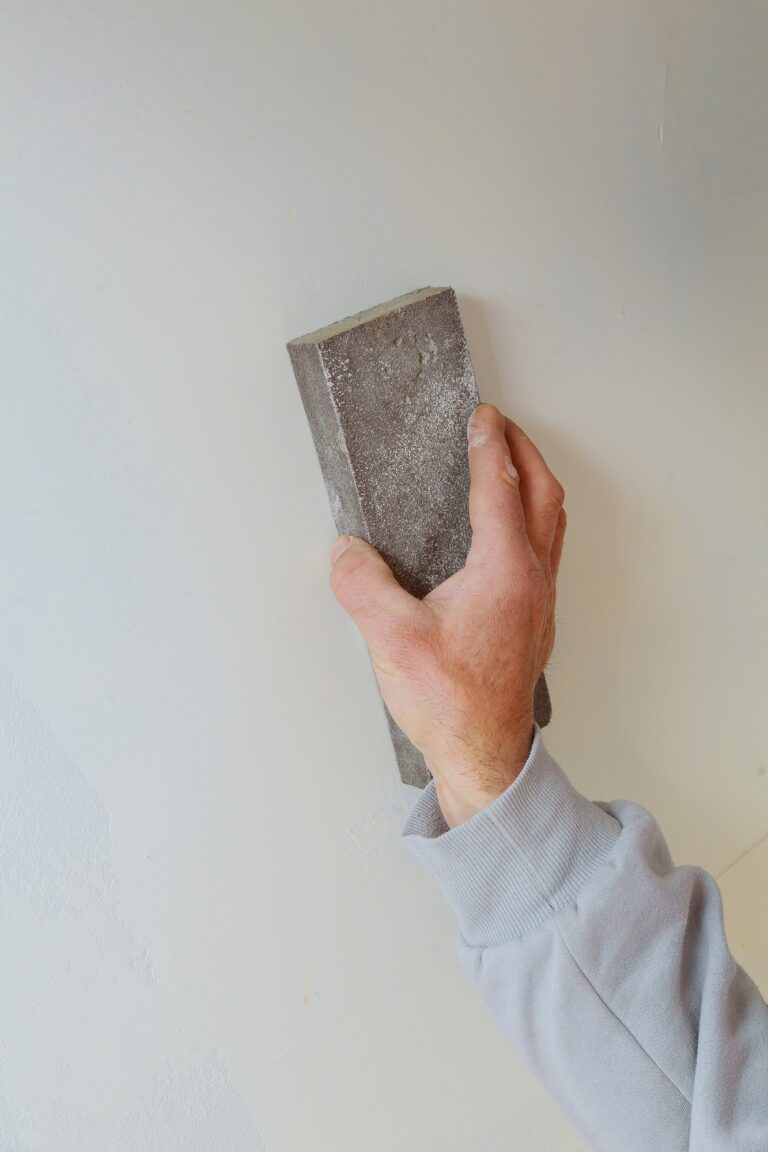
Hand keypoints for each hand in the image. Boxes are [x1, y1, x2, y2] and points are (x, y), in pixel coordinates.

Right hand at [329, 404, 565, 827]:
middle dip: (524, 452)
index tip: (482, 416)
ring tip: (511, 467)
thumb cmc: (451, 703)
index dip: (489, 446)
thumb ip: (363, 587)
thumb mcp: (392, 640)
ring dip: (534, 485)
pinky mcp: (533, 622)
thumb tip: (346, 552)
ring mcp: (538, 602)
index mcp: (503, 571)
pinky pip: (543, 552)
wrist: (485, 756)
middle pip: (544, 495)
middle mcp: (530, 580)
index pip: (499, 489)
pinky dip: (531, 521)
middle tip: (503, 427)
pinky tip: (506, 535)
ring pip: (551, 524)